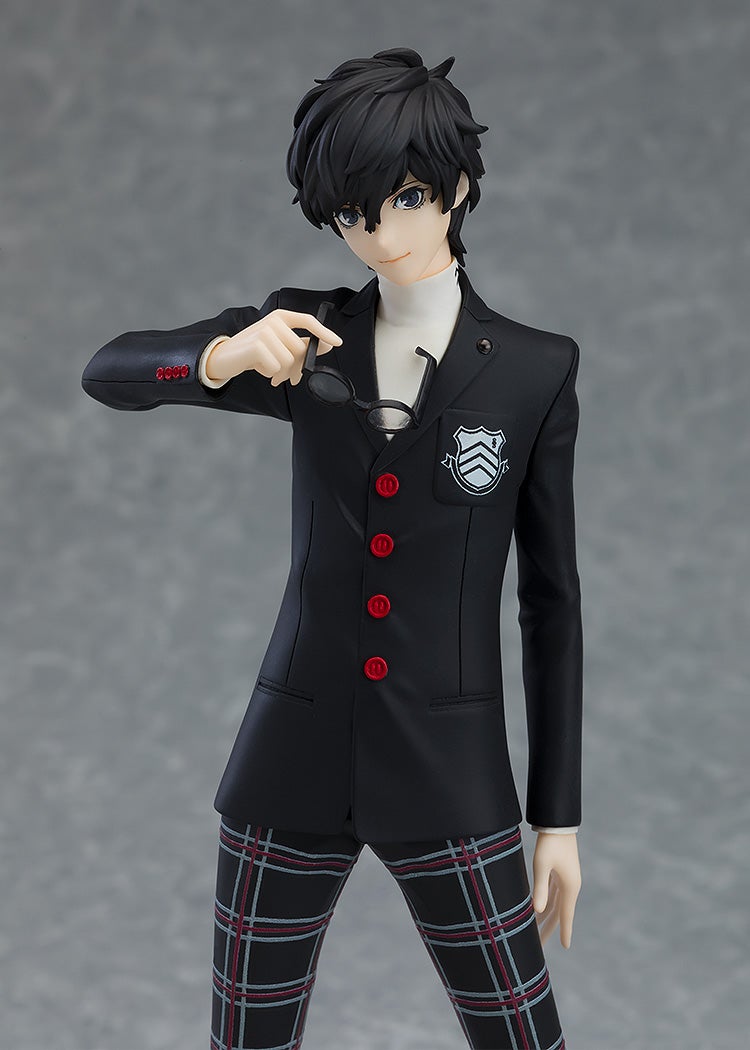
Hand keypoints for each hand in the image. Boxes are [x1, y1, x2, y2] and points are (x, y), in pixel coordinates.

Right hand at [204, 309, 341, 386]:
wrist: (224, 357)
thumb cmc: (254, 353)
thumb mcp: (279, 346)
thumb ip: (301, 345)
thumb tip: (327, 346)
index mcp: (280, 317)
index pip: (307, 321)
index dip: (324, 332)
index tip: (338, 343)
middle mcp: (273, 321)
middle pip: (300, 349)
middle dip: (296, 368)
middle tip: (288, 377)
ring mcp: (264, 331)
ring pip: (289, 361)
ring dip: (281, 372)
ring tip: (271, 372)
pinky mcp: (257, 345)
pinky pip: (276, 367)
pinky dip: (269, 373)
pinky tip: (259, 368)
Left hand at [531, 832, 580, 948]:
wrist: (558, 823)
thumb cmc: (550, 843)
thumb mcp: (542, 865)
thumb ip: (540, 887)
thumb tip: (538, 910)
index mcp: (570, 886)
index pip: (566, 915)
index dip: (565, 931)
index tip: (565, 947)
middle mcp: (570, 886)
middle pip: (558, 913)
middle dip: (547, 929)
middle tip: (538, 947)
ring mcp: (565, 879)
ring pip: (554, 904)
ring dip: (544, 917)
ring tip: (533, 931)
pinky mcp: (560, 872)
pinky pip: (553, 894)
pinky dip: (546, 904)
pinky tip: (538, 910)